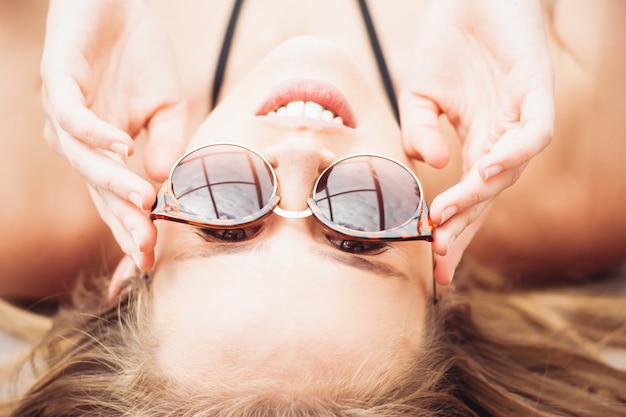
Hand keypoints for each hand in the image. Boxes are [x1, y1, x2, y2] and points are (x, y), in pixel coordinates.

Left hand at [41, 0, 186, 269]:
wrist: (121, 4)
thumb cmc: (141, 55)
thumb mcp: (169, 107)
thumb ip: (168, 142)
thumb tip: (165, 179)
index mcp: (108, 150)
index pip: (115, 199)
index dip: (130, 229)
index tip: (149, 260)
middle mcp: (82, 140)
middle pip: (97, 191)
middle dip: (122, 222)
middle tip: (144, 249)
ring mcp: (67, 115)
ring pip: (84, 161)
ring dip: (113, 183)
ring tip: (145, 202)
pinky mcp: (58, 83)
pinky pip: (73, 118)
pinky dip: (97, 134)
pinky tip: (124, 145)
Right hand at [399, 0, 553, 284]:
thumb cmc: (446, 45)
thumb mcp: (418, 97)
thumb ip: (420, 132)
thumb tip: (433, 165)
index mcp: (476, 141)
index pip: (469, 195)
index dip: (455, 229)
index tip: (435, 260)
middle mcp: (501, 136)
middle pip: (490, 195)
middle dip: (466, 228)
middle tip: (442, 257)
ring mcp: (521, 115)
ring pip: (510, 171)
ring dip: (479, 197)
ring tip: (449, 218)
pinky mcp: (536, 89)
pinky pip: (533, 131)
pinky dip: (513, 153)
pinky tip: (486, 171)